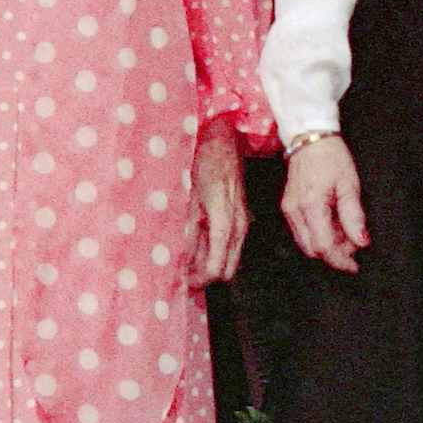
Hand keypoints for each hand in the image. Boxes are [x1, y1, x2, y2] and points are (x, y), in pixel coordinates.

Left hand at [192, 124, 247, 285]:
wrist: (223, 140)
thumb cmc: (204, 162)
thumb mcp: (188, 197)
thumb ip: (187, 230)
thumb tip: (180, 257)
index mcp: (224, 223)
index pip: (217, 269)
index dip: (199, 280)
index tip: (182, 283)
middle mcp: (238, 226)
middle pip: (228, 270)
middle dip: (207, 277)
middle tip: (183, 276)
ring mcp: (242, 221)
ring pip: (230, 259)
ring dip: (211, 265)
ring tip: (187, 263)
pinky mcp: (240, 216)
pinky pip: (230, 244)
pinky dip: (215, 251)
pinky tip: (197, 245)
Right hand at [281, 135, 367, 273]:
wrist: (310, 139)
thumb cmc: (331, 157)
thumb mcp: (350, 184)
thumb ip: (354, 216)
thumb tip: (361, 241)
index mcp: (311, 205)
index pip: (324, 246)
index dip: (341, 260)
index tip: (355, 264)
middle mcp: (295, 211)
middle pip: (313, 250)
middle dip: (335, 254)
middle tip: (354, 245)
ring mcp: (289, 210)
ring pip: (306, 244)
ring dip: (326, 245)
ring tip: (344, 233)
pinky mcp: (288, 208)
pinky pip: (302, 233)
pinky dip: (318, 235)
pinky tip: (332, 225)